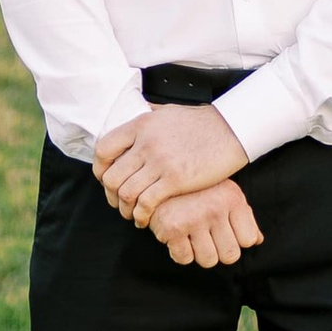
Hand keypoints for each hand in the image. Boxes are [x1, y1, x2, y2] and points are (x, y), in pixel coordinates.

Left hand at [94, 103, 247, 225]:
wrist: (231, 129)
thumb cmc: (200, 122)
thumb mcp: (167, 112)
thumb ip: (147, 116)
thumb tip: (135, 111)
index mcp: (141, 125)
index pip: (104, 150)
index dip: (100, 169)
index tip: (107, 179)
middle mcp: (146, 143)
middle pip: (111, 177)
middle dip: (111, 195)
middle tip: (120, 202)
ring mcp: (160, 162)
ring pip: (125, 193)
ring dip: (125, 209)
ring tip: (132, 214)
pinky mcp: (175, 179)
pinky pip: (146, 203)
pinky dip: (141, 215)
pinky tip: (145, 219)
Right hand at [150, 177, 264, 268]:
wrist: (159, 175)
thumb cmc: (198, 189)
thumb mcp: (224, 194)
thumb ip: (243, 217)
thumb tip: (258, 240)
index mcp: (232, 198)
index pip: (248, 240)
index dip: (237, 240)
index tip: (226, 231)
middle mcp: (215, 208)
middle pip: (230, 255)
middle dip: (220, 251)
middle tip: (209, 237)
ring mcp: (193, 218)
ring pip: (208, 260)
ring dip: (200, 253)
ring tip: (193, 236)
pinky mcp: (172, 228)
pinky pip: (184, 258)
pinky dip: (181, 252)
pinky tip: (178, 235)